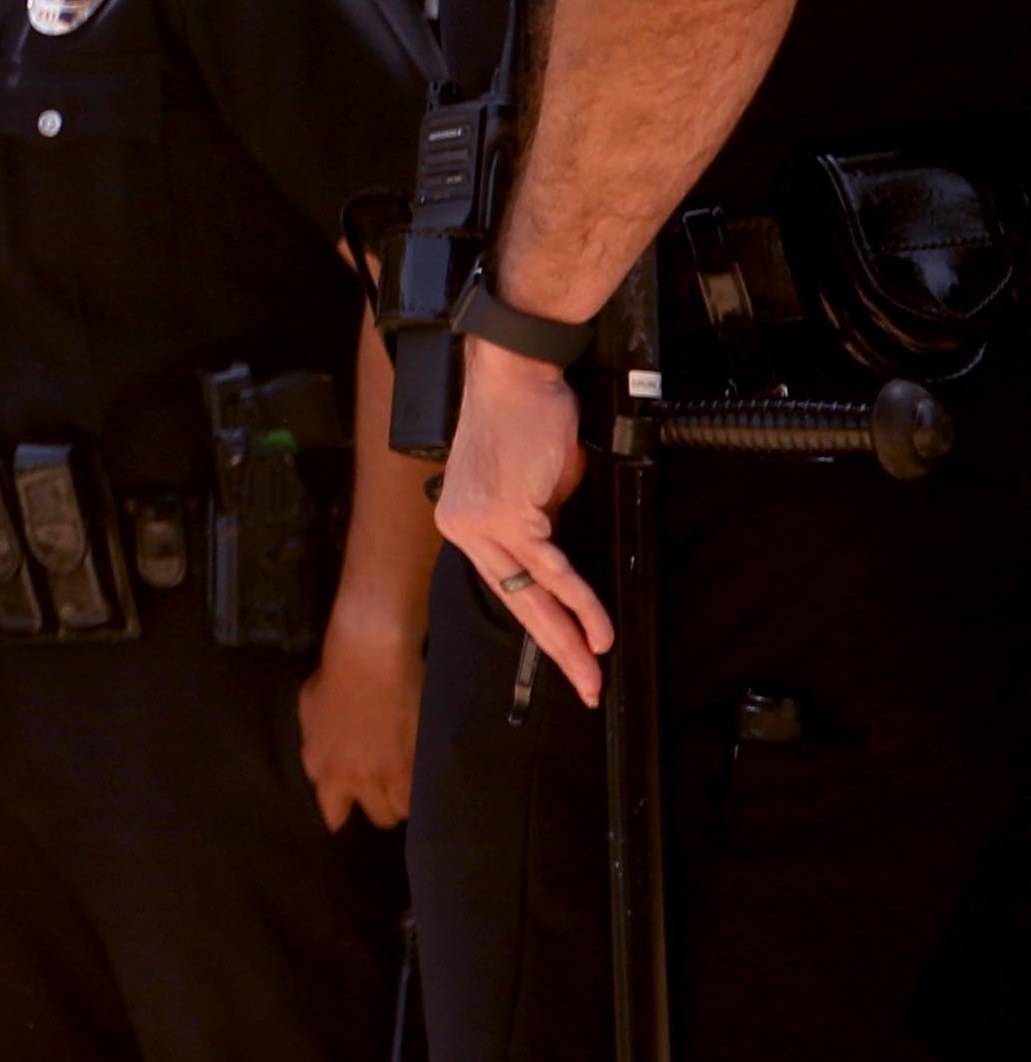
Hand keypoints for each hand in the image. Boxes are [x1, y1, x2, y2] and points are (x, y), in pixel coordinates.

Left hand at [297, 593, 422, 828]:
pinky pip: (423, 795)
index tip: (354, 806)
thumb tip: (323, 761)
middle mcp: (352, 778)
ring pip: (403, 811)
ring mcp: (386, 774)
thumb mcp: (309, 712)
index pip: (332, 813)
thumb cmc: (336, 675)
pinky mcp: (416, 764)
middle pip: (376, 816)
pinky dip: (425, 789)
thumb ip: (316, 745)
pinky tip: (425, 774)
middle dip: (381, 805)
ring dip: (406, 799)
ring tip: (410, 781)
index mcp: (321, 766)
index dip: (345, 810)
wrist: (370, 656)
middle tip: (389, 788)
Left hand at [433, 345, 606, 701]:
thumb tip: (562, 551)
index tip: (564, 651)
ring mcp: (481, 524)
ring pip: (531, 596)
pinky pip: (551, 570)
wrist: (515, 376)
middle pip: (514, 603)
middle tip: (582, 685)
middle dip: (553, 649)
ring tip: (595, 667)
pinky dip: (580, 601)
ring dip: (570, 636)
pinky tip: (598, 629)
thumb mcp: (533, 482)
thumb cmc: (525, 419)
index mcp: (463, 522)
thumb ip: (543, 520)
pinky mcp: (507, 516)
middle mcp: (463, 527)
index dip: (538, 621)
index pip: (503, 585)